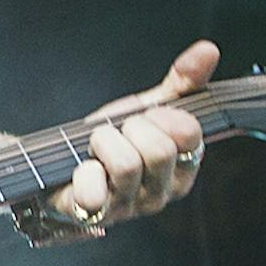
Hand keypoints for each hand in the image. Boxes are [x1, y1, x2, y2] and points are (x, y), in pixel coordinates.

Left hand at [36, 40, 216, 236]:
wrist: (57, 160)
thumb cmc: (111, 140)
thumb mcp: (146, 108)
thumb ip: (181, 83)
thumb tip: (208, 49)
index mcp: (183, 167)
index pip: (190, 135)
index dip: (163, 115)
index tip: (145, 116)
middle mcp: (161, 193)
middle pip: (160, 151)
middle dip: (131, 128)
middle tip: (117, 131)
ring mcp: (129, 209)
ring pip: (128, 165)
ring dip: (104, 142)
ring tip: (96, 146)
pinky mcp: (95, 216)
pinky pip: (94, 193)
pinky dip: (84, 173)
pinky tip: (82, 169)